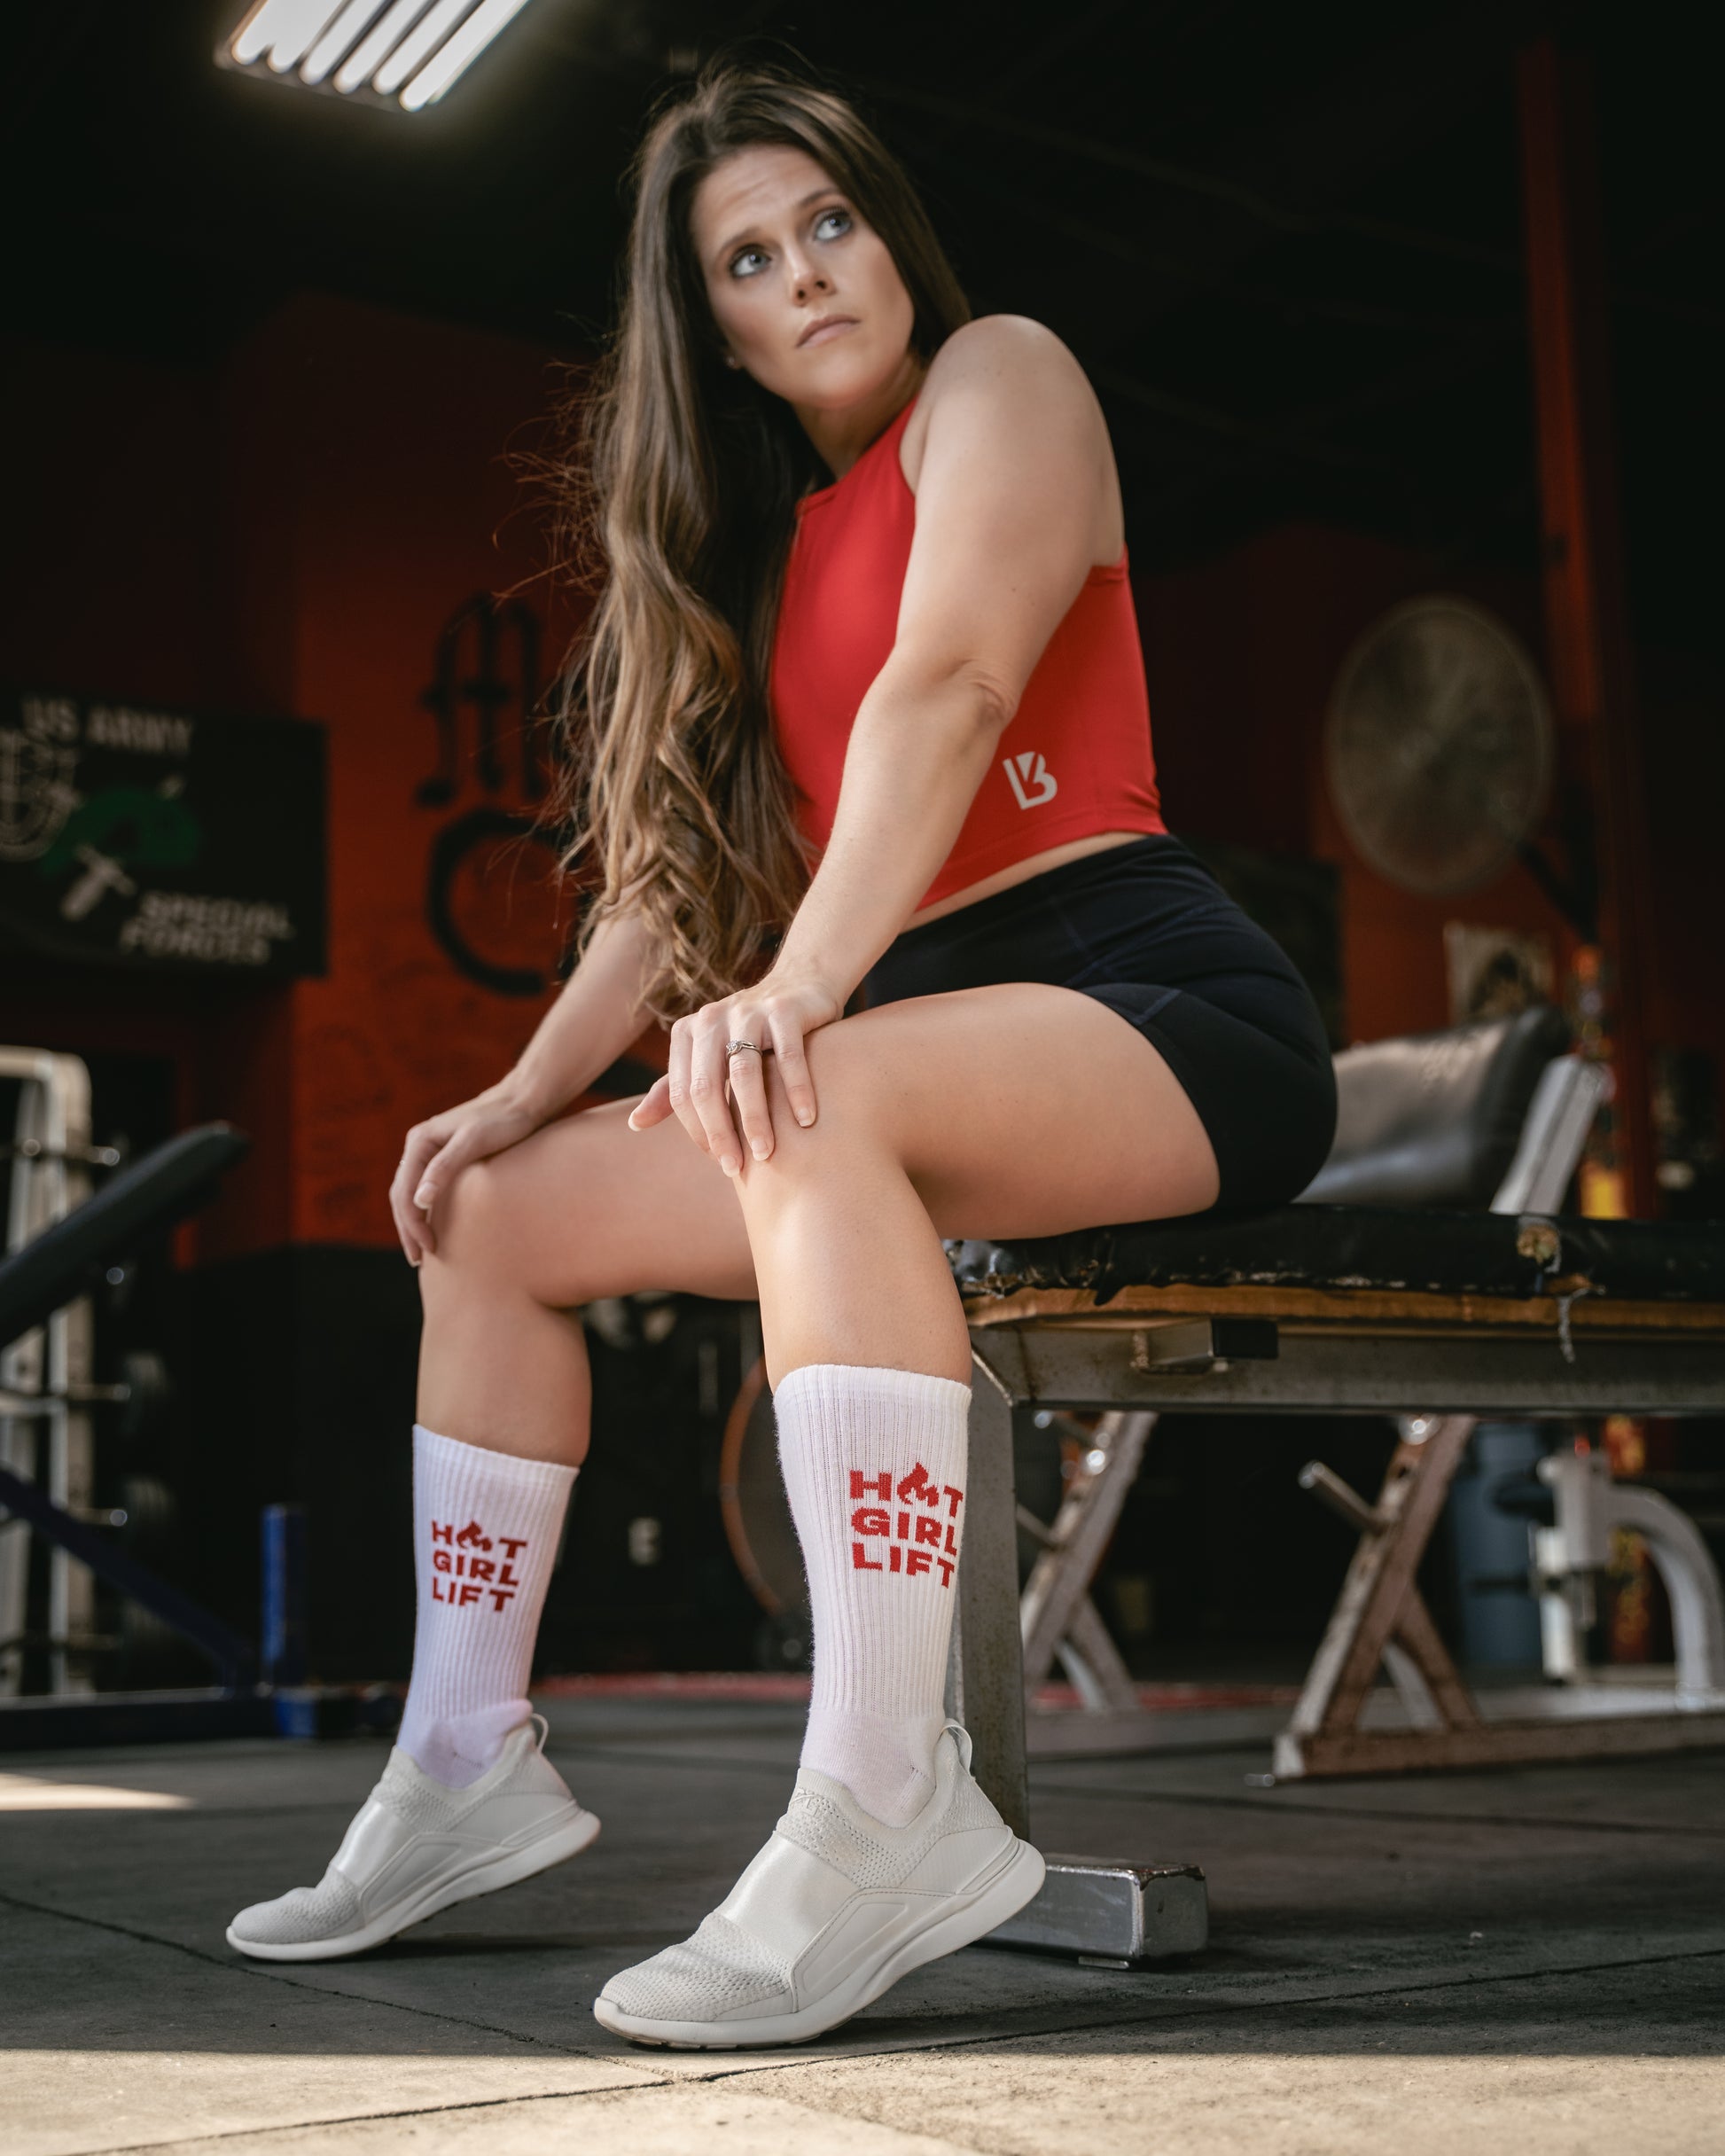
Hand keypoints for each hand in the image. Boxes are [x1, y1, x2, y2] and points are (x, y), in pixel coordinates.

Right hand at [390, 1083, 545, 1264]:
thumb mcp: (474, 1142)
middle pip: (402, 1195)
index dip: (413, 1224)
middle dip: (408, 1228)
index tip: (428, 1248)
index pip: (405, 1192)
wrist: (523, 1102)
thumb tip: (419, 1200)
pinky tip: (434, 1226)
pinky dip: (425, 1210)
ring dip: (413, 1222)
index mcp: (420, 1141)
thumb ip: (445, 1168)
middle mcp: (419, 1145)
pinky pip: (425, 1188)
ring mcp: (430, 1151)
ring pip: (411, 1193)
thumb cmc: (502, 1121)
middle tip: (418, 1260)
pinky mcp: (445, 1156)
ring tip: (423, 1250)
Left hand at [627, 970, 841, 1173]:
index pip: (683, 1094)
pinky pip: (788, 1058)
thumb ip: (673, 1090)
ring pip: (744, 1075)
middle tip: (738, 1168)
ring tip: (768, 1153)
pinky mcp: (785, 1010)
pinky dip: (797, 1091)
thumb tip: (635, 1124)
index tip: (721, 1160)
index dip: (699, 1132)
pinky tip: (805, 1121)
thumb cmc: (750, 1034)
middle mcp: (711, 1019)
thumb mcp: (707, 1057)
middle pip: (707, 1087)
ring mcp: (748, 1011)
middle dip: (721, 1133)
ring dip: (755, 1120)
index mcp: (687, 1033)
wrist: (800, 986)